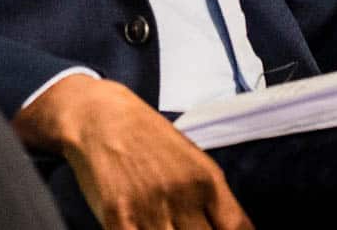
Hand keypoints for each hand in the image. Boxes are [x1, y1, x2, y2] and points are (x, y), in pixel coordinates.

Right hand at [14, 73, 252, 229]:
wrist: (100, 117)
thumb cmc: (146, 138)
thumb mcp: (190, 159)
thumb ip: (209, 197)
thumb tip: (226, 227)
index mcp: (207, 180)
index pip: (237, 227)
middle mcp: (184, 195)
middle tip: (185, 227)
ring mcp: (151, 209)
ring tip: (164, 226)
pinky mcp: (118, 219)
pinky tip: (140, 229)